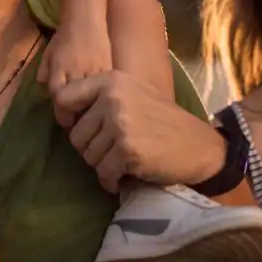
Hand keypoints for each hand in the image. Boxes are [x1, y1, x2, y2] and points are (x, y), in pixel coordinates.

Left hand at [39, 19, 112, 122]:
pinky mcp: (109, 70)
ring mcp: (93, 71)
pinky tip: (103, 103)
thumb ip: (44, 75)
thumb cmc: (63, 38)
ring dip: (92, 110)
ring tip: (92, 116)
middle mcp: (75, 72)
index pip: (59, 100)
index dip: (62, 114)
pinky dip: (103, 99)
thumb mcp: (47, 56)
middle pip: (77, 104)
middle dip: (77, 116)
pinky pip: (106, 91)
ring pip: (94, 100)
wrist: (85, 20)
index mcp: (59, 71)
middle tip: (79, 122)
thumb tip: (46, 93)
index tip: (65, 119)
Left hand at [53, 71, 223, 192]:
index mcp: (111, 80)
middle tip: (114, 153)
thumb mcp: (133, 94)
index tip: (86, 132)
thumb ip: (101, 98)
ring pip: (88, 156)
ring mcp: (120, 122)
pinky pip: (103, 172)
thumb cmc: (163, 123)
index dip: (68, 119)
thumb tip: (62, 115)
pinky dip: (111, 180)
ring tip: (124, 161)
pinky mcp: (127, 148)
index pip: (64, 97)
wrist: (199, 146)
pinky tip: (125, 176)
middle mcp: (113, 97)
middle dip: (92, 150)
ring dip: (103, 166)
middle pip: (75, 135)